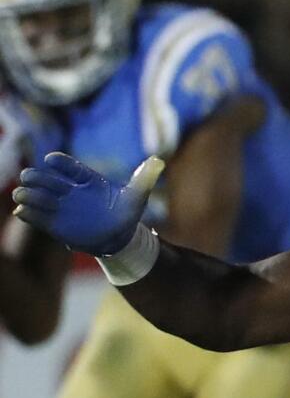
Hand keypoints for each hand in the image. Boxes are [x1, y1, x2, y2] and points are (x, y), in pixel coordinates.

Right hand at [12, 153, 163, 254]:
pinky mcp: (54, 224)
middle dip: (36, 177)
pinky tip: (22, 212)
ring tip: (23, 195)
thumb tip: (158, 161)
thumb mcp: (137, 196)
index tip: (50, 159)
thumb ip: (144, 178)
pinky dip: (28, 214)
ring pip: (37, 196)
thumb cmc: (126, 212)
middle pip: (47, 179)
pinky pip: (36, 217)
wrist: (119, 237)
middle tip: (29, 177)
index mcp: (87, 180)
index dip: (60, 163)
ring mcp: (59, 207)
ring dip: (29, 195)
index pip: (70, 167)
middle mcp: (69, 190)